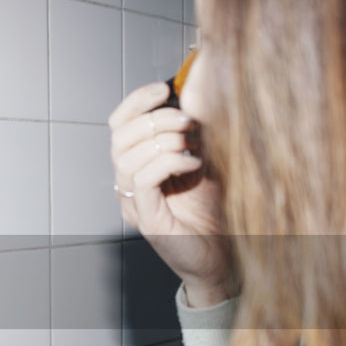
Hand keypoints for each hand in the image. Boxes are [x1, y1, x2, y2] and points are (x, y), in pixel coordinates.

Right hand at [109, 82, 233, 305]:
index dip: (136, 102)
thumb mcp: (207, 158)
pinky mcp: (146, 219)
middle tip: (188, 120)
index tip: (163, 88)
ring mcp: (134, 203)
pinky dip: (168, 163)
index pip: (119, 125)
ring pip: (127, 157)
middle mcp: (129, 184)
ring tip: (193, 141)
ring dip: (163, 139)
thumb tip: (195, 91)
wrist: (227, 256)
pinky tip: (193, 163)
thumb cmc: (217, 210)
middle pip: (118, 137)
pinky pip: (143, 179)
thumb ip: (194, 130)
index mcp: (138, 165)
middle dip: (154, 119)